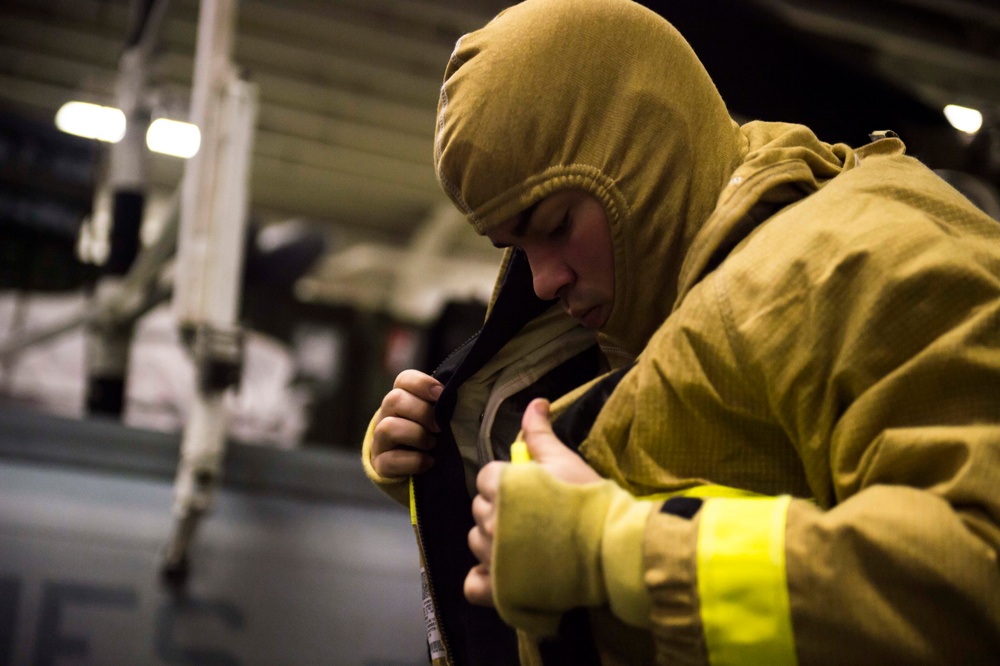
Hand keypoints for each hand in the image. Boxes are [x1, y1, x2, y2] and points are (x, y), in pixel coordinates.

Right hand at [371, 369, 442, 477]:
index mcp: (401, 399)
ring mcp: (380, 441)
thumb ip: (443, 405)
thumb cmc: (429, 436)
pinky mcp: (380, 465)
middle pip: (394, 400)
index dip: (422, 383)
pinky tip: (429, 462)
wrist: (411, 470)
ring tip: (432, 444)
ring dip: (416, 435)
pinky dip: (414, 461)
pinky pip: (390, 460)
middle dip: (422, 412)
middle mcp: (385, 416)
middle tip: (440, 426)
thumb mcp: (436, 417)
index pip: (404, 380)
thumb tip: (457, 395)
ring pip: (388, 428)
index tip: (441, 394)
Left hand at [465, 398, 600, 605]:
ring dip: (493, 541)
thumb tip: (535, 402)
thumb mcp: (564, 460)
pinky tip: (503, 573)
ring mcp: (494, 559)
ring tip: (525, 543)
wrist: (612, 548)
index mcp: (502, 487)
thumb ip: (539, 433)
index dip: (508, 482)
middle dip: (501, 509)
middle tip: (535, 515)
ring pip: (476, 542)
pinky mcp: (501, 591)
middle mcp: (491, 522)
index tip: (532, 491)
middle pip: (480, 509)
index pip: (487, 479)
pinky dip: (484, 579)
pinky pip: (474, 584)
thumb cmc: (589, 500)